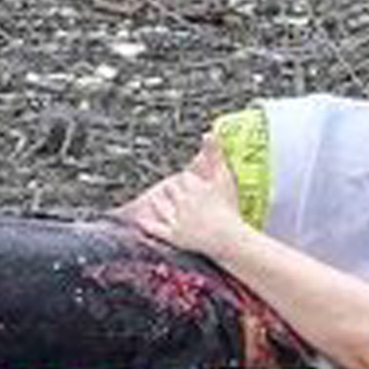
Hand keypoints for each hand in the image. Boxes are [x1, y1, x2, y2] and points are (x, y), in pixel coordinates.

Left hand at [118, 140, 245, 257]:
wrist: (226, 236)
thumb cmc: (228, 206)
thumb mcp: (224, 176)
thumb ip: (215, 153)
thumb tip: (208, 131)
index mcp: (191, 185)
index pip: (184, 178)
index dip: (187, 180)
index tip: (188, 180)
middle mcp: (180, 200)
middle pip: (170, 190)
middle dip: (172, 189)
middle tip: (174, 191)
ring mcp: (175, 218)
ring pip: (160, 206)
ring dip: (158, 202)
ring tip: (155, 200)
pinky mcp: (172, 236)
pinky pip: (155, 228)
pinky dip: (147, 224)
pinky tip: (139, 221)